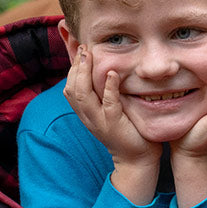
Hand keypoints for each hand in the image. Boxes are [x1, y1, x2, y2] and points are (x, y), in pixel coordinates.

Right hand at [66, 48, 160, 166]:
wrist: (136, 160)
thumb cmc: (127, 132)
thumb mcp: (111, 111)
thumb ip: (105, 95)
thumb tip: (107, 72)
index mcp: (86, 113)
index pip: (70, 88)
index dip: (73, 68)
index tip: (79, 50)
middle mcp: (88, 116)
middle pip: (72, 89)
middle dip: (76, 66)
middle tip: (83, 48)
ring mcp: (99, 121)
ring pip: (82, 95)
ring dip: (85, 73)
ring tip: (90, 55)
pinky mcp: (114, 124)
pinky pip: (108, 103)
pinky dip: (108, 87)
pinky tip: (111, 74)